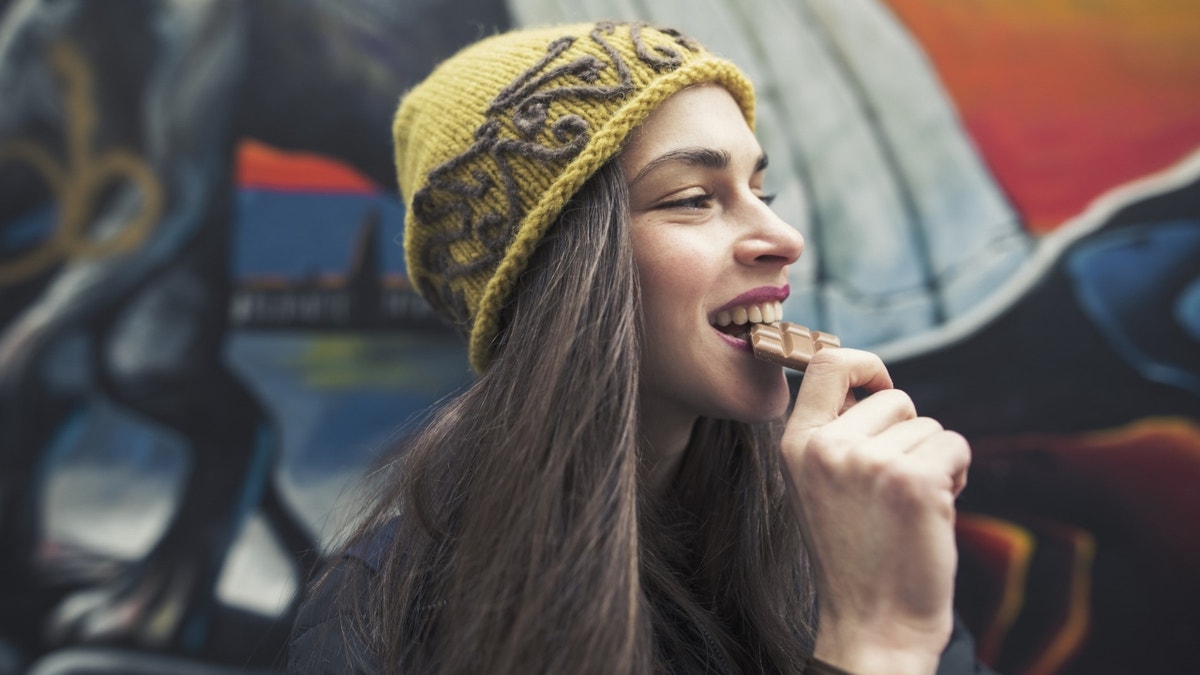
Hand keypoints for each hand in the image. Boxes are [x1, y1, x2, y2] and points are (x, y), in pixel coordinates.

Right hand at [781, 348, 969, 674]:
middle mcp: (827, 448)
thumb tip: (876, 386)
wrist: (873, 625)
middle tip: (896, 485)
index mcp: (797, 445)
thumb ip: (838, 435)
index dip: (864, 364)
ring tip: (910, 508)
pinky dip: (959, 476)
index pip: (826, 362)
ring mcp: (869, 463)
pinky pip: (956, 447)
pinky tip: (933, 513)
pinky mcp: (914, 482)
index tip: (881, 388)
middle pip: (894, 397)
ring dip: (934, 461)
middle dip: (909, 433)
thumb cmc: (856, 555)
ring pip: (929, 426)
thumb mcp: (820, 486)